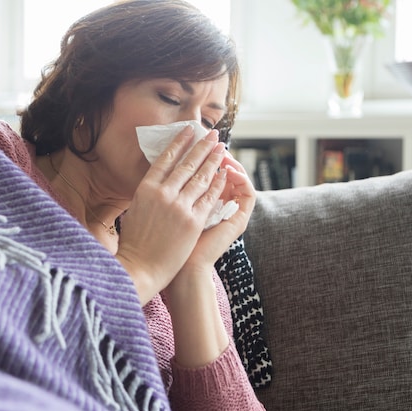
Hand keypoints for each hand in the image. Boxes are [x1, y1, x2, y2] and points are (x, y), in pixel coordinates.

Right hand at [115, 126, 229, 303]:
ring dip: (213, 160)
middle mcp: (163, 194)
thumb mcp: (134, 210)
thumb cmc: (134, 243)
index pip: (165, 159)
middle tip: (213, 134)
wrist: (141, 268)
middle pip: (187, 164)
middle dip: (202, 146)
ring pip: (200, 177)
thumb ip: (148, 194)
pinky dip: (218, 184)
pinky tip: (224, 174)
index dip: (179, 143)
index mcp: (145, 189)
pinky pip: (209, 197)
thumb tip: (157, 182)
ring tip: (221, 148)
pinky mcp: (193, 221)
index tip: (189, 131)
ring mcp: (179, 207)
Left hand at [172, 152, 255, 282]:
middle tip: (209, 137)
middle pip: (224, 172)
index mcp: (203, 205)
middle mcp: (221, 208)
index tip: (192, 140)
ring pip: (239, 179)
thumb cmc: (167, 247)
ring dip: (231, 161)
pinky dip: (241, 177)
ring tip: (220, 149)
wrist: (182, 272)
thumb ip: (172, 192)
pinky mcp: (240, 221)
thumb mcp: (168, 211)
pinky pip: (247, 193)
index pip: (208, 173)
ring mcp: (232, 214)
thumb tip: (164, 166)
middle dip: (215, 153)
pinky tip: (229, 167)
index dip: (201, 155)